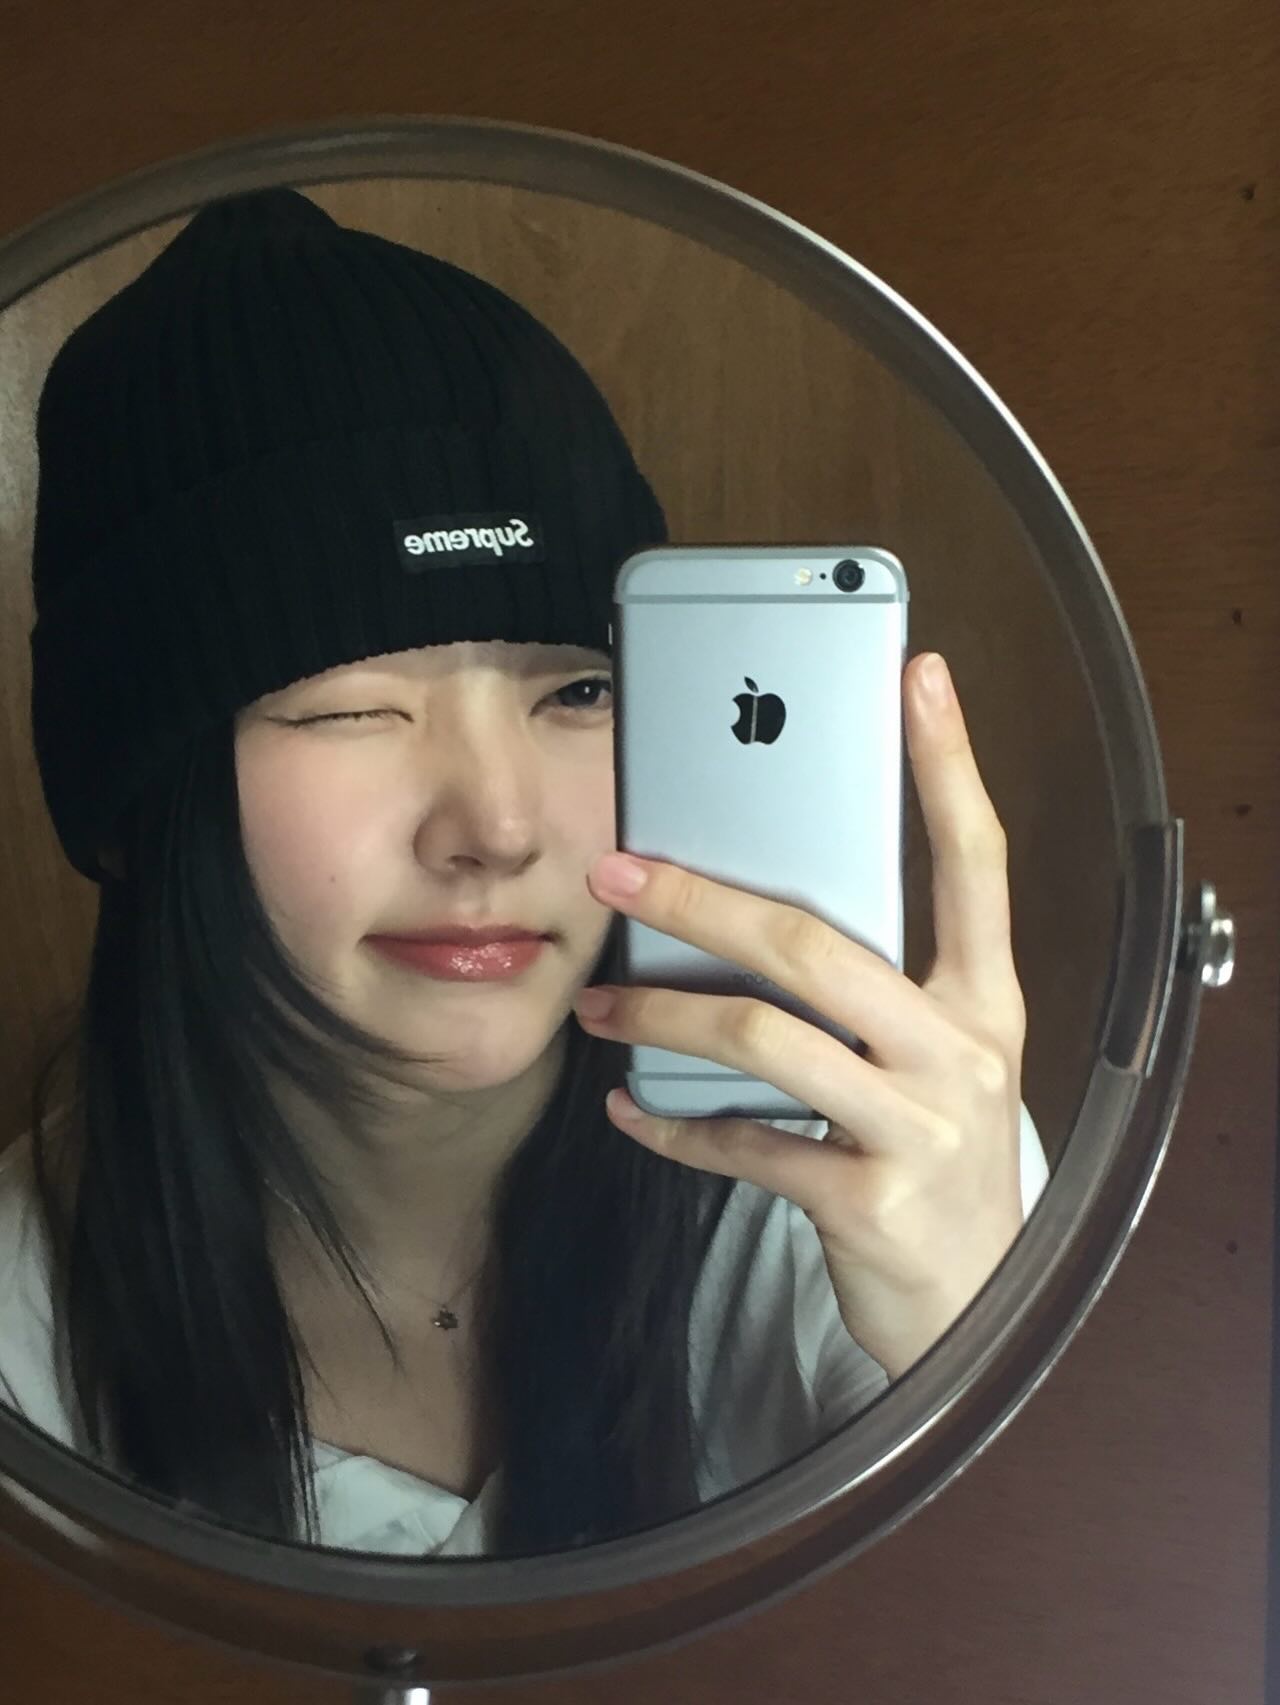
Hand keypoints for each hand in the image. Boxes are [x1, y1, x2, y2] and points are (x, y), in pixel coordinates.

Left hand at [572, 651, 1026, 1379]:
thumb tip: (743, 922)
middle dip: (703, 899)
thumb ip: (868, 994)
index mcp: (984, 1000)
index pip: (975, 860)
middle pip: (819, 944)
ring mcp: (920, 1126)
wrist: (973, 1310)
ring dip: (663, 1015)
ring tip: (602, 1005)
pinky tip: (629, 1110)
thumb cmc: (934, 1160)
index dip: (950, 764)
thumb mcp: (931, 1063)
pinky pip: (745, 1144)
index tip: (917, 677)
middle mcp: (962, 1050)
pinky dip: (674, 1127)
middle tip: (618, 873)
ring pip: (766, 1038)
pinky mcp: (869, 1199)